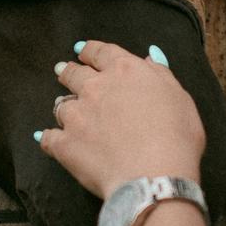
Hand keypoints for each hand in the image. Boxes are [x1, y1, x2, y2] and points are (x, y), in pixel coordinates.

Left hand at [36, 41, 204, 197]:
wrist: (154, 175)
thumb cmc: (176, 137)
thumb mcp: (179, 97)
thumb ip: (160, 75)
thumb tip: (148, 59)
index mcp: (125, 72)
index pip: (100, 52)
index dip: (90, 51)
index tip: (82, 51)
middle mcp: (96, 88)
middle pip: (73, 73)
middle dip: (68, 72)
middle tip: (64, 72)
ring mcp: (77, 116)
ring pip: (60, 105)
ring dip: (64, 107)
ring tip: (66, 112)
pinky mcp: (65, 144)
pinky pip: (49, 138)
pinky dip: (48, 138)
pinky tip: (46, 139)